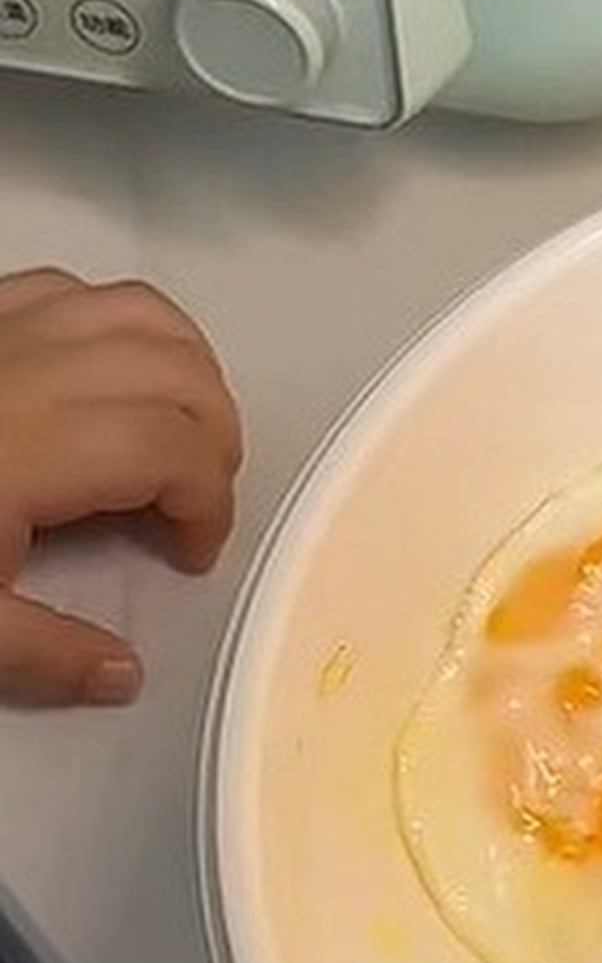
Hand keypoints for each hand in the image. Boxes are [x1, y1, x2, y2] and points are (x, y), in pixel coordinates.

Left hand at [0, 268, 243, 705]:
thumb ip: (42, 653)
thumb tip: (120, 673)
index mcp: (33, 447)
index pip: (173, 448)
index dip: (207, 503)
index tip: (187, 555)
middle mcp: (27, 367)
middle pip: (177, 372)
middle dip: (214, 437)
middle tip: (195, 500)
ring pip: (138, 312)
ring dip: (185, 371)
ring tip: (177, 432)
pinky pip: (72, 289)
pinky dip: (119, 326)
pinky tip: (106, 378)